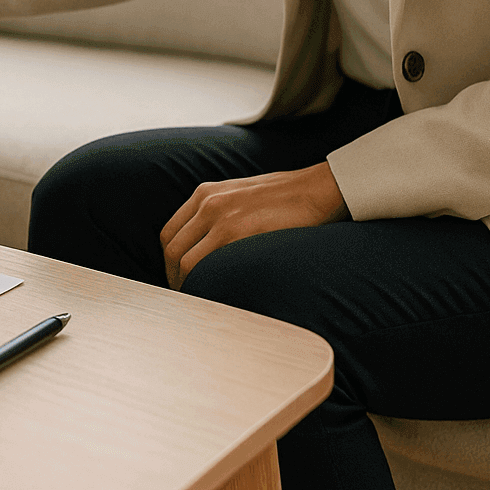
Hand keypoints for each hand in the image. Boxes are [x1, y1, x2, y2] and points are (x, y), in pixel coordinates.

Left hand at [160, 161, 348, 289]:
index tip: (180, 279)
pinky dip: (204, 283)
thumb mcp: (241, 195)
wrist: (319, 188)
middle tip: (188, 296)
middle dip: (175, 278)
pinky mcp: (237, 233)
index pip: (170, 234)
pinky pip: (206, 266)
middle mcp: (207, 203)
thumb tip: (207, 245)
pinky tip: (215, 295)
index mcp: (205, 194)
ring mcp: (220, 217)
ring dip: (187, 285)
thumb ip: (219, 213)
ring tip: (200, 300)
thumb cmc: (287, 197)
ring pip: (185, 262)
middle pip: (172, 250)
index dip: (171, 261)